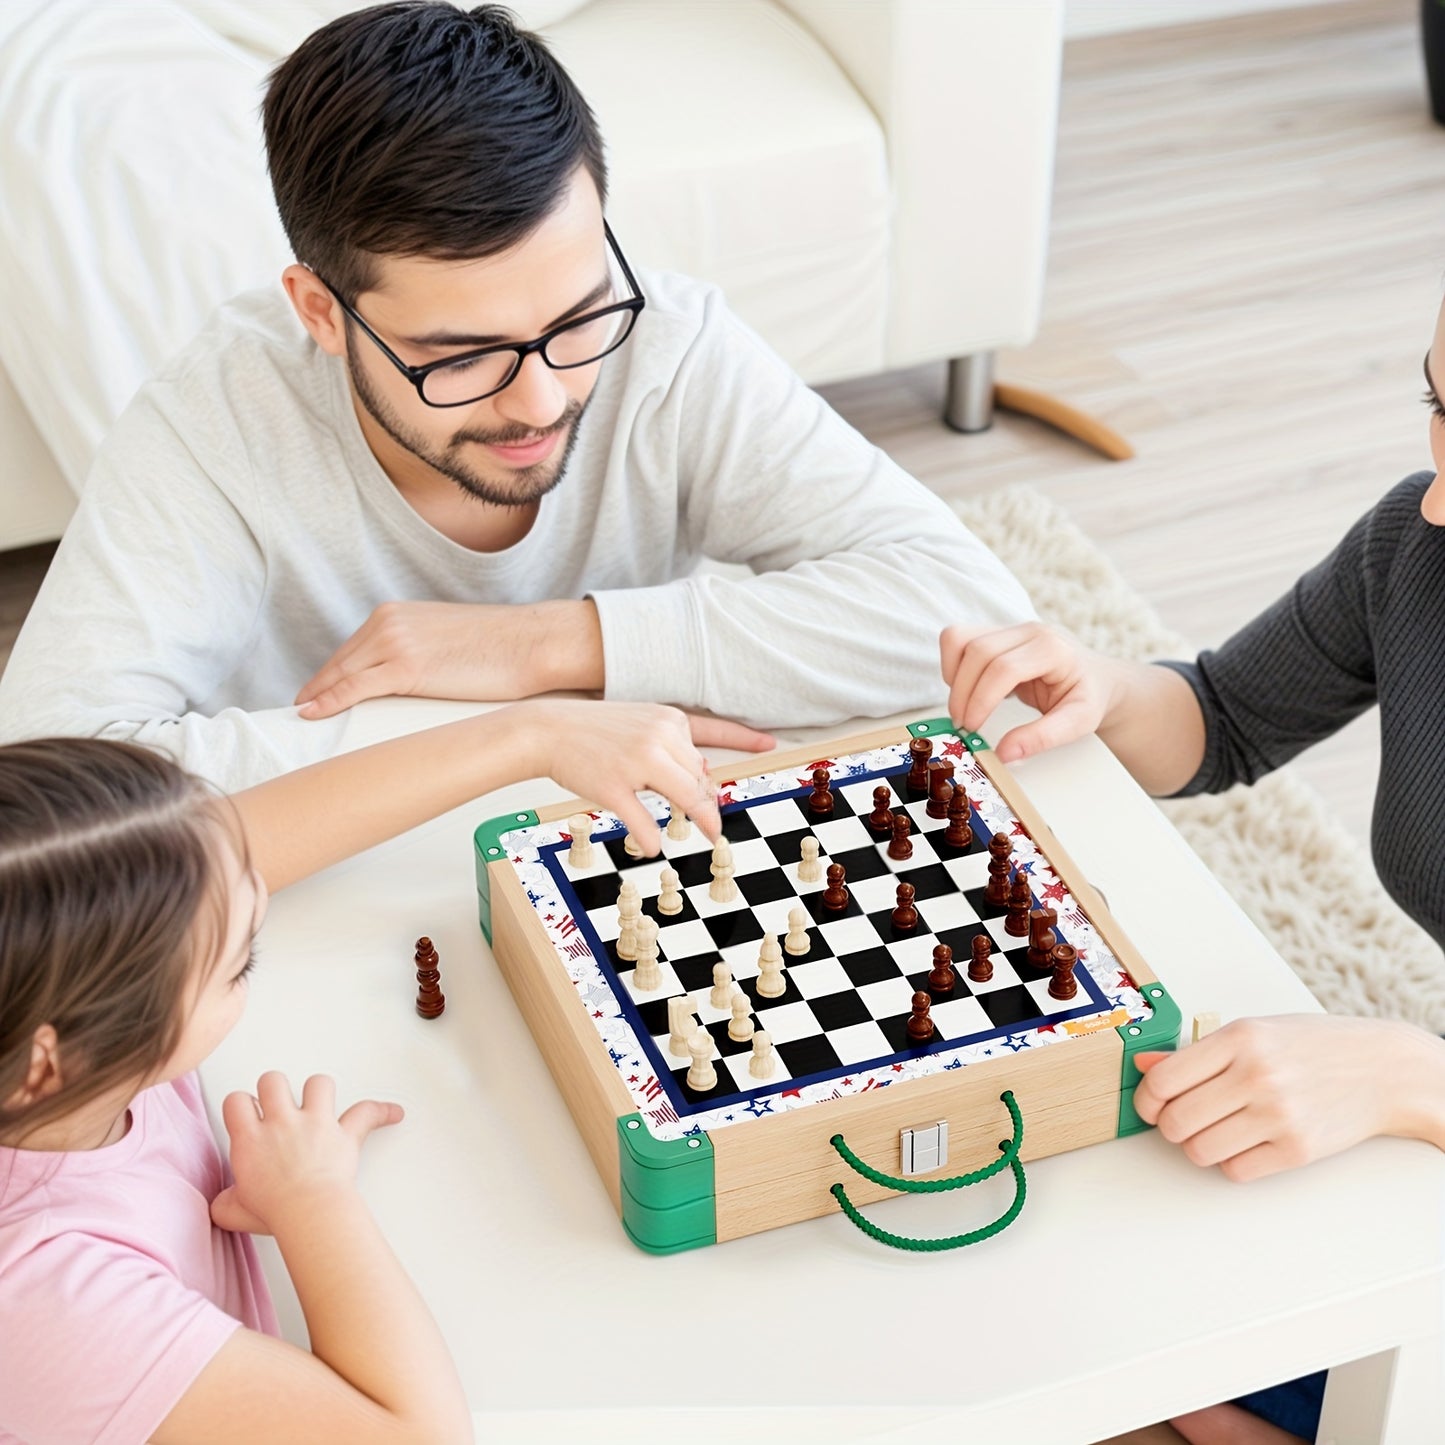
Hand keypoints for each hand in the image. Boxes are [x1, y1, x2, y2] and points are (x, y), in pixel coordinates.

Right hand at [217, 1073, 403, 1233]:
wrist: (307, 1211)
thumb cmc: (274, 1211)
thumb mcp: (232, 1210)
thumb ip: (224, 1202)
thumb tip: (221, 1204)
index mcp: (251, 1138)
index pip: (236, 1100)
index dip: (241, 1105)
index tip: (247, 1116)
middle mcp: (282, 1122)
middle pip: (273, 1080)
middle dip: (274, 1089)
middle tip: (278, 1106)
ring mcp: (315, 1122)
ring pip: (318, 1083)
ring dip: (318, 1091)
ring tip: (318, 1103)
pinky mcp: (344, 1133)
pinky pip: (367, 1113)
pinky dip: (382, 1112)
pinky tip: (394, 1113)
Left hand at [295, 600, 601, 717]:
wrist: (531, 643)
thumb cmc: (502, 647)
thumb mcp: (445, 641)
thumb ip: (418, 651)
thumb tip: (409, 679)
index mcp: (397, 614)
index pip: (351, 649)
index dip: (329, 675)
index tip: (313, 693)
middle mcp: (389, 622)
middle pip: (339, 662)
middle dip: (316, 687)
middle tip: (298, 711)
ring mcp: (395, 642)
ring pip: (340, 674)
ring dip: (317, 697)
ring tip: (301, 718)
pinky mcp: (405, 668)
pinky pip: (354, 687)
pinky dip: (328, 701)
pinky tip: (310, 713)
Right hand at [522, 699, 774, 851]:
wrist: (546, 730)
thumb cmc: (593, 731)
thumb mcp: (639, 725)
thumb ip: (671, 746)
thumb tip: (702, 777)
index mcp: (666, 719)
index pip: (713, 731)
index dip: (745, 738)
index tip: (771, 744)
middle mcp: (657, 736)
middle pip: (700, 775)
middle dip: (708, 799)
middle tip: (711, 819)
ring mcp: (636, 762)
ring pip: (685, 797)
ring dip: (699, 819)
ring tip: (710, 835)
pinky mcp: (613, 787)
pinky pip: (644, 821)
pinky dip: (652, 839)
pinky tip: (654, 848)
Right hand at [939, 621, 1121, 763]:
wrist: (1098, 678)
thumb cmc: (1089, 696)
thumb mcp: (1078, 722)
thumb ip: (1042, 738)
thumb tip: (1004, 754)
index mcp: (1052, 648)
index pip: (1003, 667)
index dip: (981, 699)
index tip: (972, 727)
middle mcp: (1030, 631)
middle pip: (978, 651)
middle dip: (962, 692)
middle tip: (964, 724)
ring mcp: (1012, 628)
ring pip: (961, 638)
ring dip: (954, 676)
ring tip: (963, 706)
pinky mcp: (998, 633)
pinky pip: (960, 639)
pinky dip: (954, 665)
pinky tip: (967, 689)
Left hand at [1134, 1015, 1418, 1181]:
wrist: (1382, 1069)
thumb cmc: (1311, 1046)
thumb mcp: (1252, 1031)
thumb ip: (1195, 1051)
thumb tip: (1143, 1066)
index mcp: (1239, 1038)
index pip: (1164, 1081)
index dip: (1147, 1100)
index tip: (1151, 1105)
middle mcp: (1257, 1075)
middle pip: (1177, 1121)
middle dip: (1170, 1127)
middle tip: (1181, 1121)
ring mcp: (1279, 1114)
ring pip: (1201, 1151)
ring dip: (1199, 1147)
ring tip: (1216, 1130)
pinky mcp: (1298, 1149)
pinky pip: (1236, 1171)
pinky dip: (1232, 1162)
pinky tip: (1246, 1142)